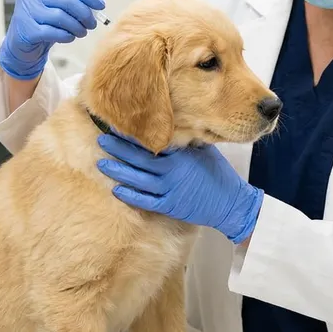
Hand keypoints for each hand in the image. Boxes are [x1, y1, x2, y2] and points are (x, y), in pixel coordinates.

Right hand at [0, 0, 104, 79]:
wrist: (22, 43)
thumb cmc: (44, 21)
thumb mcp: (59, 6)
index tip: (101, 5)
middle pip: (67, 0)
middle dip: (85, 13)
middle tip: (92, 24)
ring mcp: (26, 12)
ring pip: (61, 17)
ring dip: (77, 27)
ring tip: (82, 32)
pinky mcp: (26, 29)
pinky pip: (52, 32)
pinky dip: (66, 36)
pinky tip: (70, 37)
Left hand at [97, 134, 262, 243]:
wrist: (231, 203)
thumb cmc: (218, 173)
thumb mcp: (203, 149)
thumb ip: (185, 139)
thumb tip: (168, 125)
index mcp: (180, 156)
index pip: (153, 141)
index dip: (135, 134)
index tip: (120, 124)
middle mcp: (172, 172)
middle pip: (140, 159)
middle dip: (120, 149)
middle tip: (103, 138)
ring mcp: (170, 191)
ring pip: (138, 180)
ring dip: (119, 171)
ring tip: (101, 163)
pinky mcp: (170, 207)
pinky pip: (146, 202)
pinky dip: (131, 196)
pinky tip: (116, 190)